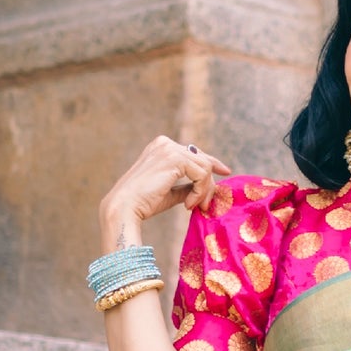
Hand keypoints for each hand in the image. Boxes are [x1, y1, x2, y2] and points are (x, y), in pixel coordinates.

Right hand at [99, 135, 231, 249]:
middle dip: (208, 184)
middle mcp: (165, 143)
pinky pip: (201, 174)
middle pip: (202, 159)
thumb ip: (186, 186)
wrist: (125, 207)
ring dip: (204, 191)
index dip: (212, 162)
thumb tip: (204, 188)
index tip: (226, 172)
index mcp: (161, 147)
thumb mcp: (170, 192)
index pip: (194, 152)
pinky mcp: (175, 158)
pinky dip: (199, 192)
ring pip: (205, 167)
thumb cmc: (144, 203)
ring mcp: (169, 148)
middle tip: (205, 206)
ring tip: (194, 207)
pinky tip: (188, 205)